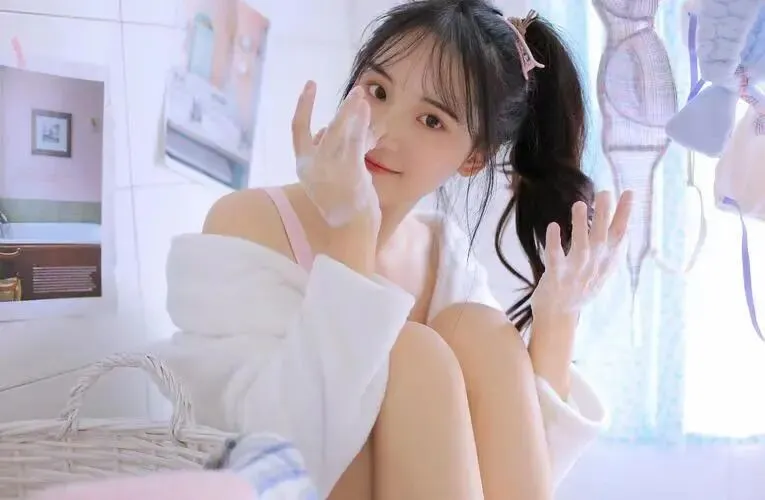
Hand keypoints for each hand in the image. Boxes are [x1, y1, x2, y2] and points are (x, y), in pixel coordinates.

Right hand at [292, 81, 379, 232]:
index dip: (303, 107)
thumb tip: (330, 128)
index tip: (310, 85)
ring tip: (363, 95)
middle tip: (357, 92)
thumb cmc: (342, 206)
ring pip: (341, 133)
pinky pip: (353, 141)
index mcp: (305, 167)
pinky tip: (365, 109)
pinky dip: (358, 123)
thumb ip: (329, 152)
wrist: (349, 231)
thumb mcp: (330, 177)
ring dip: (353, 113)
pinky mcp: (348, 172)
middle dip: (343, 111)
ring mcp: (330, 169)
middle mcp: (313, 166)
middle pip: (326, 129)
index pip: (298, 131)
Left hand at [531, 190, 632, 317]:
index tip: (629, 192)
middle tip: (605, 192)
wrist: (559, 315)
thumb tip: (625, 228)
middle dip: (605, 215)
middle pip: (602, 237)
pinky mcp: (556, 276)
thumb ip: (612, 251)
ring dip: (581, 225)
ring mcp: (575, 272)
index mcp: (605, 261)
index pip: (620, 235)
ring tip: (579, 204)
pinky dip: (554, 242)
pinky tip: (553, 226)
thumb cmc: (579, 288)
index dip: (625, 214)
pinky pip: (555, 257)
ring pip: (581, 246)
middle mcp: (593, 265)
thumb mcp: (602, 270)